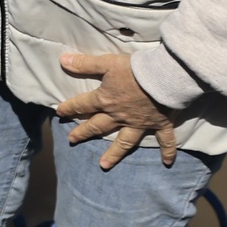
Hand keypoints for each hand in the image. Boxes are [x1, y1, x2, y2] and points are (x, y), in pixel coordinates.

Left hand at [58, 52, 180, 168]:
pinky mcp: (160, 124)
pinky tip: (167, 162)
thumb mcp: (107, 63)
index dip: (69, 108)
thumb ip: (85, 64)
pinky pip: (164, 140)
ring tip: (103, 165)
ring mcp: (140, 123)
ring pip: (124, 142)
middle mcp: (120, 116)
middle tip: (72, 140)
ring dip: (114, 154)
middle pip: (98, 126)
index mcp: (105, 100)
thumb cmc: (135, 69)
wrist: (164, 77)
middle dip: (83, 132)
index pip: (82, 105)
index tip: (59, 113)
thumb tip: (62, 60)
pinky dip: (167, 151)